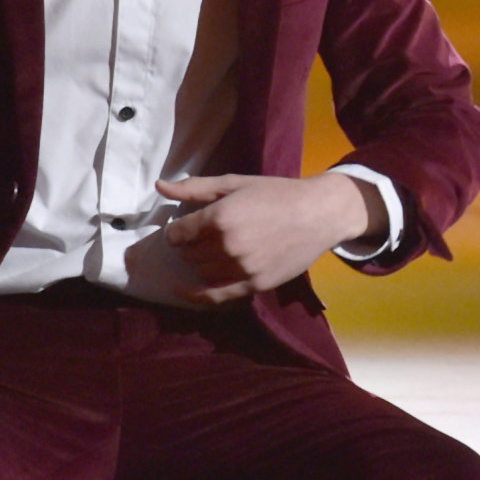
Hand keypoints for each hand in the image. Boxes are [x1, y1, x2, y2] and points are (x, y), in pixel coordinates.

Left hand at [156, 172, 381, 305]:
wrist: (319, 214)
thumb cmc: (277, 193)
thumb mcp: (236, 183)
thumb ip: (195, 187)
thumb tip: (159, 186)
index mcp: (220, 217)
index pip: (178, 234)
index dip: (177, 231)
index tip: (184, 229)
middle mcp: (227, 245)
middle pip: (189, 253)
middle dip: (190, 245)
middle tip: (202, 237)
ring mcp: (241, 268)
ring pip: (201, 271)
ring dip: (200, 262)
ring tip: (213, 251)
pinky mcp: (254, 284)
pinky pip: (215, 296)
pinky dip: (194, 295)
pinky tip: (182, 290)